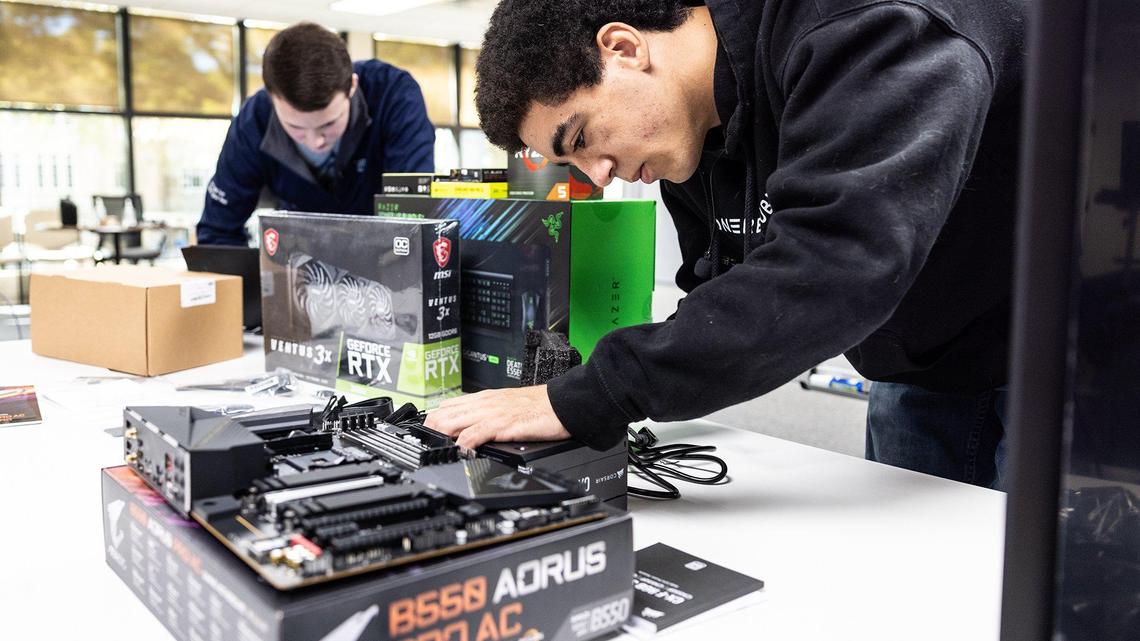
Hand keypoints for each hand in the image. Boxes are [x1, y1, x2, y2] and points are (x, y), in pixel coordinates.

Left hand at [425, 385, 569, 448]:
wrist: (561, 404)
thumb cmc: (539, 407)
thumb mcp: (507, 407)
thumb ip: (489, 415)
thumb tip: (472, 430)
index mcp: (484, 398)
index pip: (447, 405)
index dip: (433, 421)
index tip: (429, 436)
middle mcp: (483, 403)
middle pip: (442, 414)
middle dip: (430, 431)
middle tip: (428, 447)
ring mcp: (491, 413)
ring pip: (452, 421)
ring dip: (440, 437)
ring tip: (437, 451)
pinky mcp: (502, 424)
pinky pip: (473, 434)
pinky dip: (462, 445)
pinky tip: (460, 454)